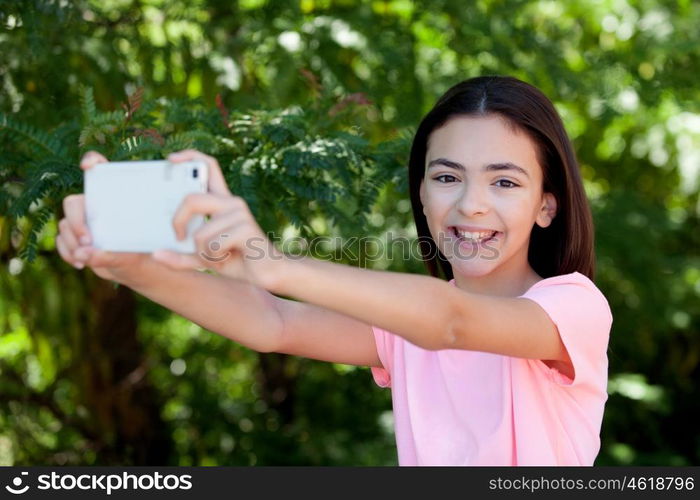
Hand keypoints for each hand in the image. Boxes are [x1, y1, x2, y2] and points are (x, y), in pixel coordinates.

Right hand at [55, 151, 151, 283]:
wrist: (131, 267)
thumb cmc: (137, 253)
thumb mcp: (130, 254)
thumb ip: (110, 255)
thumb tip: (85, 254)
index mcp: (114, 198)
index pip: (100, 170)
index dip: (91, 160)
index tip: (88, 165)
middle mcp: (94, 204)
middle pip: (72, 203)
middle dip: (77, 223)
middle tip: (88, 242)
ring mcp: (81, 218)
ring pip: (64, 225)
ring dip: (73, 244)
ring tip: (88, 260)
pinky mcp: (72, 234)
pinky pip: (60, 240)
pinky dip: (68, 254)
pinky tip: (81, 263)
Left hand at [150, 150, 286, 289]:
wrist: (268, 274)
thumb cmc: (236, 261)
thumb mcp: (203, 257)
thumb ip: (180, 256)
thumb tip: (155, 255)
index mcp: (222, 202)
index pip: (210, 167)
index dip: (190, 157)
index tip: (171, 159)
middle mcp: (232, 202)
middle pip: (192, 198)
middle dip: (177, 220)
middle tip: (178, 237)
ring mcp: (240, 214)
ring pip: (200, 232)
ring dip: (202, 253)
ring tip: (216, 257)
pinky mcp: (246, 229)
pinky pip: (212, 245)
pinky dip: (213, 259)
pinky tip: (226, 259)